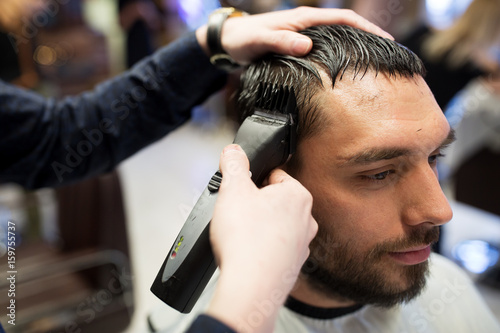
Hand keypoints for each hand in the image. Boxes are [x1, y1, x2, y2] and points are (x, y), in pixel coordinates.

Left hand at [196, 6, 392, 64]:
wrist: (229, 42)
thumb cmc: (243, 40)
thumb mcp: (260, 40)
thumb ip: (280, 41)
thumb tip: (307, 45)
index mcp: (304, 19)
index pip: (344, 19)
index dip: (367, 28)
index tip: (385, 41)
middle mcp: (308, 25)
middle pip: (347, 28)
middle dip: (369, 38)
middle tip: (389, 56)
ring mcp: (305, 36)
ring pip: (338, 39)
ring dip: (356, 48)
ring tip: (374, 64)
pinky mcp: (299, 47)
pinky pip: (326, 50)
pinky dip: (340, 56)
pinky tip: (345, 70)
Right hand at [206, 144, 316, 331]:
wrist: (251, 288)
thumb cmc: (246, 240)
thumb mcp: (233, 189)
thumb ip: (234, 164)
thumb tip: (234, 151)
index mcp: (298, 196)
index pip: (273, 175)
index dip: (251, 181)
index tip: (240, 191)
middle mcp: (306, 220)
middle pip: (274, 201)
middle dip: (254, 205)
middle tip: (236, 215)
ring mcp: (301, 246)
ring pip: (274, 227)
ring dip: (257, 228)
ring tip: (240, 236)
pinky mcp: (291, 267)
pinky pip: (273, 250)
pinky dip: (260, 249)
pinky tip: (246, 254)